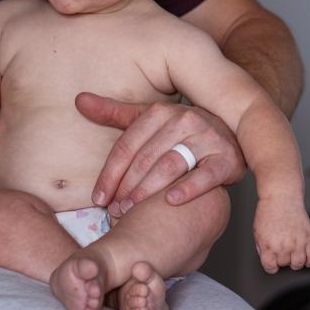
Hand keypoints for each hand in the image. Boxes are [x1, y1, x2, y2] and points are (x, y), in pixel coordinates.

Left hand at [75, 92, 245, 215]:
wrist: (230, 132)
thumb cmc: (180, 131)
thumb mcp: (146, 119)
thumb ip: (113, 112)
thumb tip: (78, 99)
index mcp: (160, 112)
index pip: (127, 145)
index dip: (110, 173)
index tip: (98, 197)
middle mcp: (184, 119)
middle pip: (146, 157)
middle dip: (126, 186)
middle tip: (113, 209)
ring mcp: (207, 137)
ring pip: (171, 164)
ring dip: (148, 190)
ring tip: (132, 210)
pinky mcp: (226, 157)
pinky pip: (206, 175)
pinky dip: (188, 188)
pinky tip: (170, 202)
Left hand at [253, 195, 309, 272]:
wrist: (281, 197)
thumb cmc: (268, 213)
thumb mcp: (258, 231)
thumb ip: (262, 248)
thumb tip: (270, 261)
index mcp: (269, 246)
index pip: (271, 268)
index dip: (270, 264)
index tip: (271, 259)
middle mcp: (284, 246)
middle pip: (284, 264)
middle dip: (281, 257)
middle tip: (281, 246)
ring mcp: (298, 242)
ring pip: (298, 264)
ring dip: (295, 261)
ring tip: (292, 252)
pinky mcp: (309, 237)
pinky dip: (309, 260)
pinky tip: (305, 256)